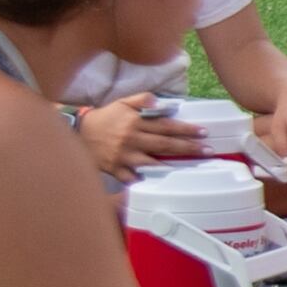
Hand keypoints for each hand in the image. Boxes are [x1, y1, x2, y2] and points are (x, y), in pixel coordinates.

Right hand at [74, 93, 201, 180]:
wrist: (78, 132)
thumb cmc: (105, 117)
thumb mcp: (122, 103)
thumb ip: (142, 99)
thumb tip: (160, 102)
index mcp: (136, 123)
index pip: (166, 126)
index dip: (186, 129)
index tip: (204, 132)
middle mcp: (132, 140)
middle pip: (164, 145)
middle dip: (188, 148)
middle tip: (208, 151)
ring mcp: (123, 156)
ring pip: (151, 163)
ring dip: (171, 166)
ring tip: (190, 169)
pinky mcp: (115, 169)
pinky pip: (131, 179)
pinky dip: (143, 182)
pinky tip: (159, 186)